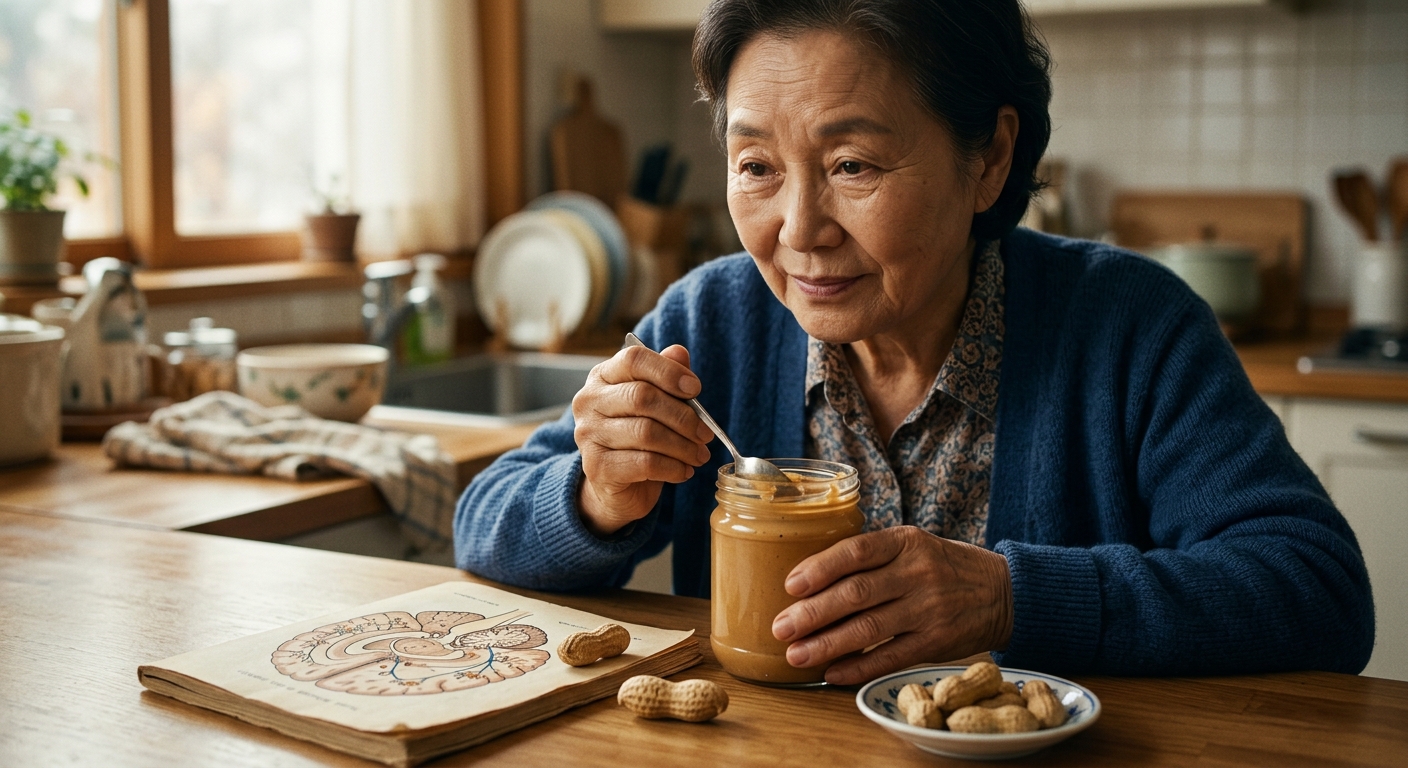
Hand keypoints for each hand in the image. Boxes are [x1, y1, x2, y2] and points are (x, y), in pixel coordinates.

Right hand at [572, 343, 712, 535]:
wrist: (616, 487)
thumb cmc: (638, 438)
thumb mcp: (655, 404)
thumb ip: (666, 377)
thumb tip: (680, 352)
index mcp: (603, 376)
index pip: (634, 359)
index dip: (668, 371)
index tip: (696, 389)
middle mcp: (588, 401)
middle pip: (642, 397)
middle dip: (683, 416)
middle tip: (706, 433)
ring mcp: (588, 435)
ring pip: (646, 432)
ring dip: (683, 446)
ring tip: (699, 455)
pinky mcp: (597, 467)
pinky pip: (645, 463)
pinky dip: (673, 467)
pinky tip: (684, 471)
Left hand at [770, 526, 1012, 685]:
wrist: (1004, 592)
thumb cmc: (944, 567)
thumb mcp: (914, 546)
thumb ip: (873, 558)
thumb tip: (810, 580)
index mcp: (906, 542)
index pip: (856, 552)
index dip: (820, 568)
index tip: (790, 585)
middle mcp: (917, 573)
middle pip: (856, 593)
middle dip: (813, 613)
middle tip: (781, 628)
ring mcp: (928, 609)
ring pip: (869, 628)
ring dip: (827, 644)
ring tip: (796, 655)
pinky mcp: (936, 642)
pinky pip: (890, 657)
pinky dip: (858, 667)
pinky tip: (832, 672)